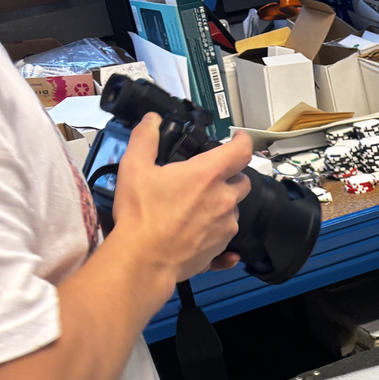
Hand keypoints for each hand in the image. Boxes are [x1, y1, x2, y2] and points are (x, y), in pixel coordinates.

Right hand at [110, 115, 252, 288]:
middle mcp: (224, 200)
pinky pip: (228, 236)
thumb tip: (151, 121)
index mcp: (207, 176)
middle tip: (211, 177)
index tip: (239, 138)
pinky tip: (202, 232)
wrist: (145, 258)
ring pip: (234, 209)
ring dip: (223, 204)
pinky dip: (218, 231)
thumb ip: (145, 138)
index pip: (241, 152)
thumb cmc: (141, 214)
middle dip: (232, 176)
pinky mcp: (222, 247)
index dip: (243, 141)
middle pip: (243, 182)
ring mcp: (226, 226)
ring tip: (197, 206)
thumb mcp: (135, 167)